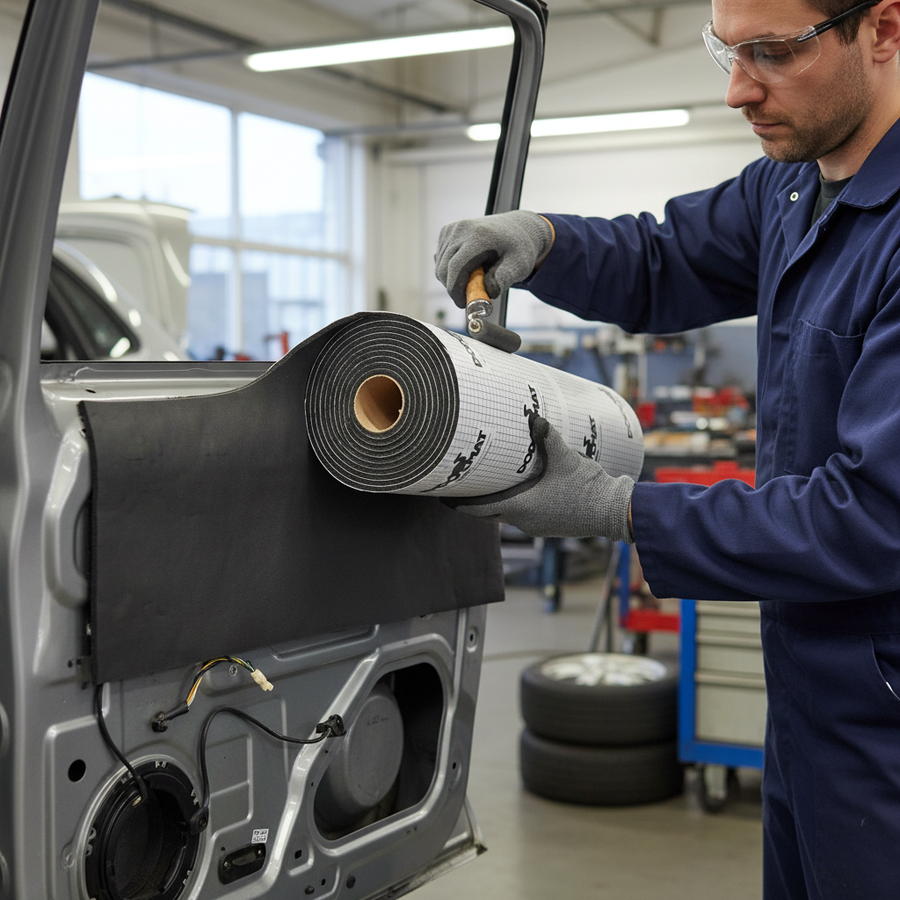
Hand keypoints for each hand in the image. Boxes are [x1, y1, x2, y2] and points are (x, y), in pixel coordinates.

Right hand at [434, 210, 553, 307]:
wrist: (517, 228)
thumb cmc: (518, 248)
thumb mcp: (518, 266)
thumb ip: (503, 279)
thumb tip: (487, 293)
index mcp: (479, 236)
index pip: (457, 267)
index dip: (456, 290)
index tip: (462, 303)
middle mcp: (462, 229)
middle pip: (444, 267)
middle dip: (453, 287)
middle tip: (469, 296)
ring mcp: (452, 229)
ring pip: (440, 264)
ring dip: (451, 278)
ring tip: (474, 277)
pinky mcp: (447, 231)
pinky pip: (440, 258)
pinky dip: (448, 269)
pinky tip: (466, 267)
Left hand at [445, 415, 634, 540]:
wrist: (613, 511)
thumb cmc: (587, 488)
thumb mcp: (565, 458)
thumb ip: (547, 437)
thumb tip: (534, 417)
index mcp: (520, 507)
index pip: (478, 509)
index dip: (460, 504)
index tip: (446, 498)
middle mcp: (524, 521)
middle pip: (488, 514)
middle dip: (474, 504)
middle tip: (463, 489)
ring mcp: (537, 526)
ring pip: (505, 517)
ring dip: (495, 504)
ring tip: (488, 488)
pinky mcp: (549, 526)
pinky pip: (522, 518)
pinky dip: (513, 506)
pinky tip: (519, 493)